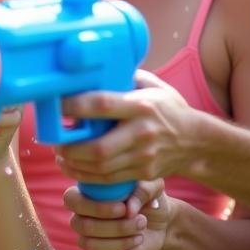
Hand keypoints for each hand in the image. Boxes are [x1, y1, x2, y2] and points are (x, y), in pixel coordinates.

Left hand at [57, 71, 195, 188]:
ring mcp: (143, 156)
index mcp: (140, 105)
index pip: (101, 104)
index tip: (56, 104)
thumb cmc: (167, 108)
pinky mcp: (143, 173)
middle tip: (52, 140)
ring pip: (100, 167)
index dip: (74, 106)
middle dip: (69, 147)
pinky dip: (86, 176)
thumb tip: (93, 69)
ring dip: (73, 164)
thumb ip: (125, 77)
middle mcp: (141, 132)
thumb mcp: (152, 86)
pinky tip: (73, 167)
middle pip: (97, 147)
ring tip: (59, 154)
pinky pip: (108, 180)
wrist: (197, 141)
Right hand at [64, 179, 171, 249]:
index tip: (124, 208)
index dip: (95, 207)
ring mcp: (89, 237)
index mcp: (86, 193)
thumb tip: (128, 209)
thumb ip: (142, 190)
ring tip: (140, 233)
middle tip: (142, 221)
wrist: (163, 225)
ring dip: (120, 241)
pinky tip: (137, 245)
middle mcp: (82, 215)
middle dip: (115, 226)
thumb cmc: (151, 199)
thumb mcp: (153, 187)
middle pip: (82, 226)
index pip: (72, 199)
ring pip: (90, 245)